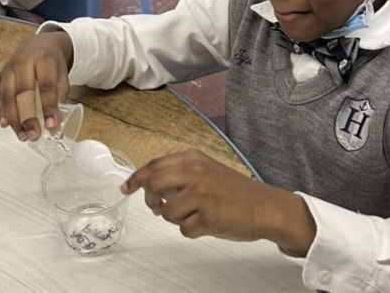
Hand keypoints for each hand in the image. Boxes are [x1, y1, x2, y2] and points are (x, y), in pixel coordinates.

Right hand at [0, 31, 72, 139]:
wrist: (39, 44)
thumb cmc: (52, 62)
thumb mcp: (62, 75)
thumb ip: (59, 96)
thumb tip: (54, 124)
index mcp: (44, 59)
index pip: (46, 85)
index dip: (49, 107)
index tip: (51, 126)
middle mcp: (24, 61)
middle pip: (23, 92)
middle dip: (28, 117)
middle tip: (34, 135)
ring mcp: (9, 68)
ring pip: (8, 96)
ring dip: (14, 119)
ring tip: (23, 136)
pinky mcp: (1, 75)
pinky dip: (2, 111)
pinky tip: (6, 124)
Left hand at [121, 149, 316, 253]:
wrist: (264, 206)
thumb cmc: (233, 190)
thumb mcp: (206, 169)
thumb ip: (180, 171)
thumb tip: (149, 183)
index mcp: (193, 158)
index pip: (154, 165)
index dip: (136, 178)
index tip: (125, 188)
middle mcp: (195, 172)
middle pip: (153, 185)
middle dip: (150, 201)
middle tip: (157, 207)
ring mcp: (201, 194)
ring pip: (166, 212)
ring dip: (175, 218)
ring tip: (192, 214)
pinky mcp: (208, 216)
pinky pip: (184, 230)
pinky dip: (191, 231)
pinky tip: (205, 223)